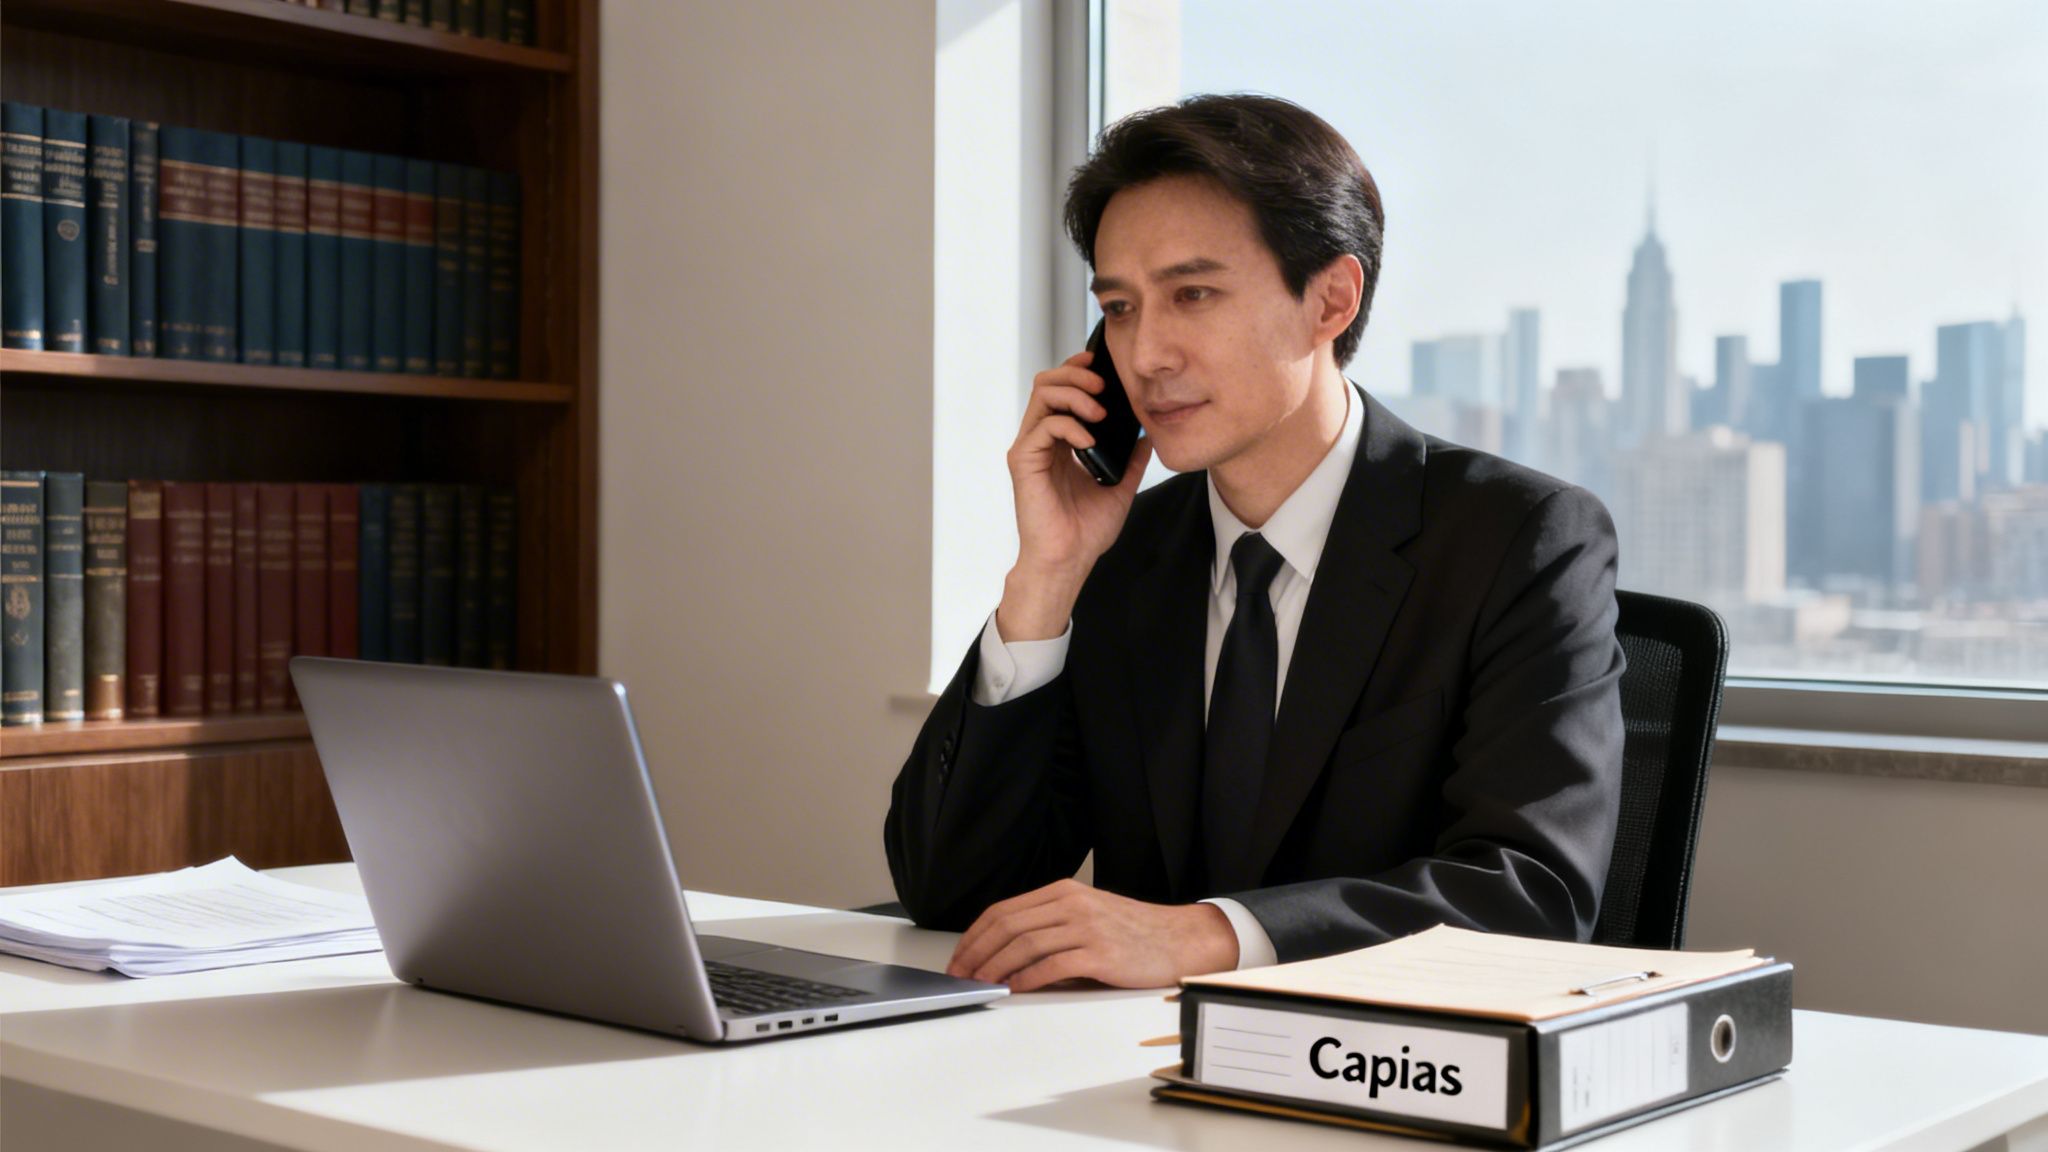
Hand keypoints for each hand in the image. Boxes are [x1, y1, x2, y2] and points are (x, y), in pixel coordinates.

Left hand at [945, 879, 1237, 990]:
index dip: (974, 936)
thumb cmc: (1133, 932)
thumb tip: (1003, 954)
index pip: (1003, 911)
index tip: (959, 958)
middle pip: (1007, 927)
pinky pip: (1052, 966)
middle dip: (977, 954)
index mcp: (1063, 891)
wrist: (1179, 939)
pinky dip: (1027, 978)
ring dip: (995, 968)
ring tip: (981, 985)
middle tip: (961, 976)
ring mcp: (1086, 927)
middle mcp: (1071, 904)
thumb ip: (1050, 926)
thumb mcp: (1087, 914)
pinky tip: (1014, 988)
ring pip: (1024, 945)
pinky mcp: (1100, 954)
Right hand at [995, 351, 1152, 640]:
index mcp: (1059, 442)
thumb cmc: (1086, 530)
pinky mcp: (1024, 461)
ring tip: (1099, 409)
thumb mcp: (1120, 486)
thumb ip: (1131, 459)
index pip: (1062, 390)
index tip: (1102, 365)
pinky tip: (1089, 441)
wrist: (1069, 559)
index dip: (1079, 371)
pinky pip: (1044, 427)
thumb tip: (1148, 436)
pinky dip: (1070, 426)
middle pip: (1048, 382)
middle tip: (1103, 383)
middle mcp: (1041, 440)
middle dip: (1076, 374)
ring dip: (1074, 393)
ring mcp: (1030, 449)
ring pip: (1042, 395)